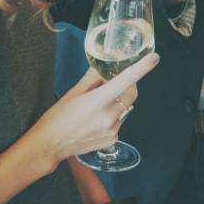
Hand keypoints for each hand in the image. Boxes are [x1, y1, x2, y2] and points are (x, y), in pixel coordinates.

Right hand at [29, 55, 159, 161]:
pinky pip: (120, 121)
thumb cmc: (58, 117)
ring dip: (118, 101)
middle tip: (113, 81)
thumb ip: (93, 78)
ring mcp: (112, 130)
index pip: (126, 80)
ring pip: (126, 108)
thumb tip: (105, 66)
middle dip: (128, 84)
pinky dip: (114, 116)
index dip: (142, 68)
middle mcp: (109, 117)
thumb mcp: (74, 92)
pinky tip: (96, 120)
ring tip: (97, 106)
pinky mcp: (113, 140)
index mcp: (98, 101)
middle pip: (131, 94)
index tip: (154, 58)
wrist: (50, 145)